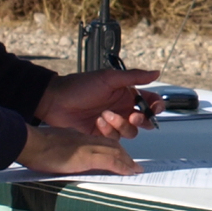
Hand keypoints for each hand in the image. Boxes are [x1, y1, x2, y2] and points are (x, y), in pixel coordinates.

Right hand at [17, 126, 138, 175]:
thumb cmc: (33, 145)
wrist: (29, 142)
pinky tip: (130, 172)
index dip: (111, 148)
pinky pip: (110, 161)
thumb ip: (62, 150)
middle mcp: (84, 139)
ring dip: (127, 161)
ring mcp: (87, 147)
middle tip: (133, 164)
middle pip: (111, 145)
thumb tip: (64, 159)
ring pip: (115, 151)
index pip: (99, 141)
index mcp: (76, 136)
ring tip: (135, 170)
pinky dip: (122, 167)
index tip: (118, 155)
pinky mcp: (86, 157)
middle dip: (123, 155)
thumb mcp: (52, 145)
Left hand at [38, 67, 162, 138]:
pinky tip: (98, 121)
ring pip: (130, 131)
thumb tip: (155, 72)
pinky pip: (115, 138)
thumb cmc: (79, 86)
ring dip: (121, 124)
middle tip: (133, 116)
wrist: (56, 101)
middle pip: (144, 120)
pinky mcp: (103, 134)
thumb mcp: (108, 78)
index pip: (149, 101)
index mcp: (126, 93)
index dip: (156, 106)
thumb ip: (134, 77)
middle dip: (142, 120)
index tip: (154, 107)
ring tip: (106, 114)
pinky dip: (108, 130)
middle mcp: (122, 108)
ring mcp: (113, 122)